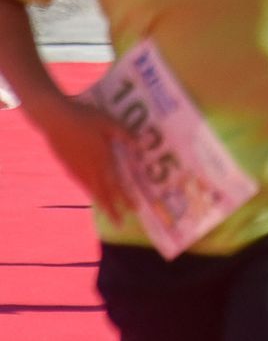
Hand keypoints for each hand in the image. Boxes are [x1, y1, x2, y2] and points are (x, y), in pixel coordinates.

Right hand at [36, 98, 133, 222]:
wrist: (55, 118)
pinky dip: (89, 191)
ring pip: (91, 190)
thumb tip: (140, 144)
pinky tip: (92, 195)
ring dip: (101, 203)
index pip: (116, 183)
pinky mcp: (68, 166)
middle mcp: (90, 167)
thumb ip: (124, 133)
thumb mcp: (108, 121)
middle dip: (112, 209)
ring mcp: (77, 168)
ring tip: (109, 214)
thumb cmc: (84, 117)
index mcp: (102, 157)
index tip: (134, 209)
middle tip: (119, 224)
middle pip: (103, 193)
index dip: (125, 197)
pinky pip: (81, 183)